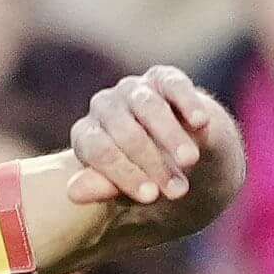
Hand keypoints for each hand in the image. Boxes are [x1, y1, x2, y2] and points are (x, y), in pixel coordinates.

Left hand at [67, 66, 244, 231]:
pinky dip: (187, 103)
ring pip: (149, 108)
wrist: (180, 156)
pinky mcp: (162, 77)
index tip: (150, 196)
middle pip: (126, 133)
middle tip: (177, 189)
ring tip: (190, 160)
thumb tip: (73, 193)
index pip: (99, 151)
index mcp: (87, 136)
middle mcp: (104, 107)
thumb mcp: (125, 188)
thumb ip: (103, 187)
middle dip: (153, 163)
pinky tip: (200, 122)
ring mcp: (132, 89)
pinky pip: (174, 86)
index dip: (125, 174)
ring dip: (171, 137)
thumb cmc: (144, 177)